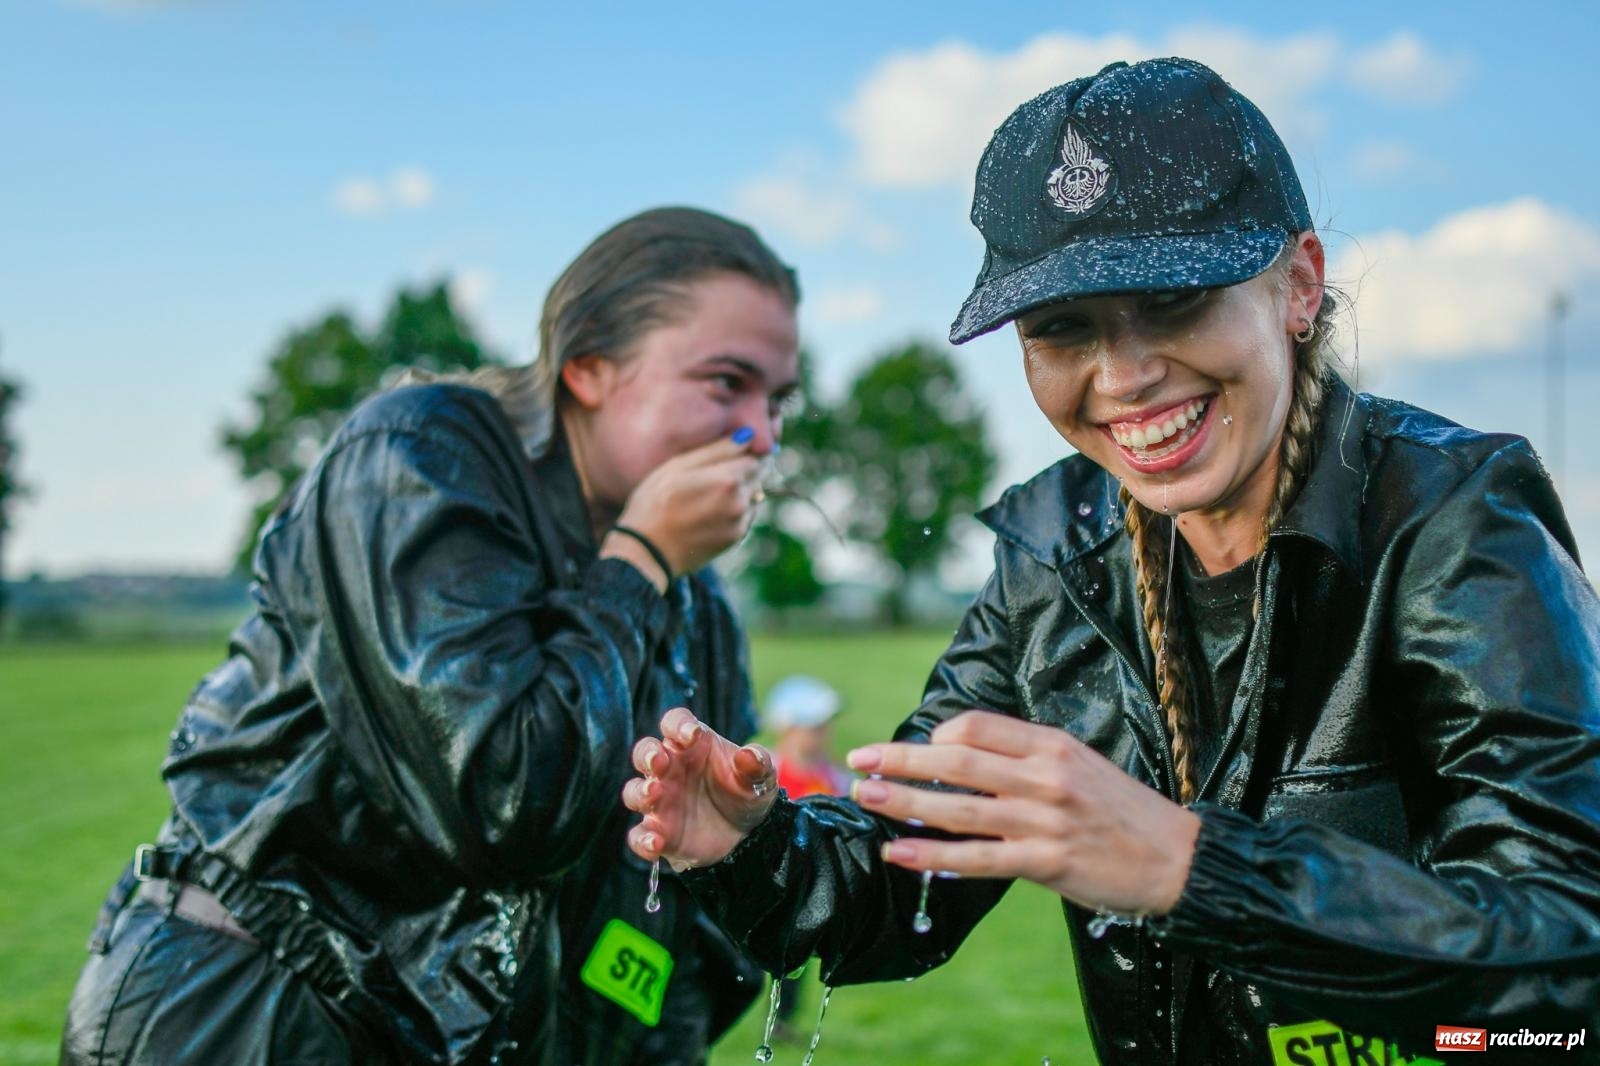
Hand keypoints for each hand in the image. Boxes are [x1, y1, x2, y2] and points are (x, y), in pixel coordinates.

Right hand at [605, 434, 763, 577]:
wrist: (647, 552)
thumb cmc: (654, 503)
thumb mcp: (677, 466)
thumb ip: (716, 450)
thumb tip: (748, 436)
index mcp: (728, 479)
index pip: (755, 457)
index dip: (744, 452)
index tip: (730, 454)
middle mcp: (741, 501)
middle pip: (757, 476)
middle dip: (742, 471)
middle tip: (712, 475)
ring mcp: (740, 522)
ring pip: (752, 496)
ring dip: (740, 491)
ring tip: (706, 496)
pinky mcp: (736, 538)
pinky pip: (745, 515)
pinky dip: (734, 510)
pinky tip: (707, 512)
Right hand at [624, 707, 777, 870]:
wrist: (750, 835)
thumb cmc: (747, 793)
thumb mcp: (760, 777)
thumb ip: (756, 763)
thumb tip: (748, 755)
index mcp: (692, 746)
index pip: (675, 723)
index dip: (678, 725)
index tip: (692, 734)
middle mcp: (670, 770)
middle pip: (645, 753)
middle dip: (647, 754)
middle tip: (658, 761)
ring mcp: (661, 801)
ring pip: (635, 791)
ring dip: (640, 792)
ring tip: (654, 793)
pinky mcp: (660, 832)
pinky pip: (639, 836)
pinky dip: (642, 840)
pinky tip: (655, 843)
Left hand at [845, 710, 1199, 915]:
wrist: (1177, 860)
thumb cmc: (1124, 812)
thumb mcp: (1080, 764)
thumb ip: (1027, 757)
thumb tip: (965, 752)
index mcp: (1052, 745)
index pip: (978, 726)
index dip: (937, 734)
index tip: (916, 747)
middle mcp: (1044, 777)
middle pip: (956, 759)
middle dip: (900, 758)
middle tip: (859, 760)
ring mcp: (1042, 820)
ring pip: (958, 807)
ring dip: (904, 801)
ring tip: (864, 797)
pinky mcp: (1044, 862)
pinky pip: (975, 858)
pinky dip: (931, 854)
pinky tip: (897, 852)